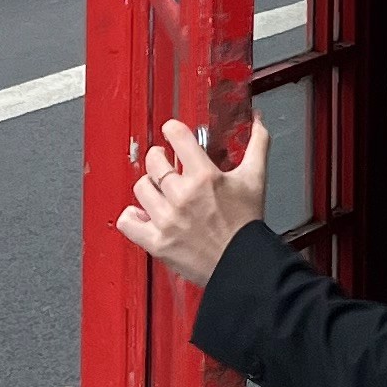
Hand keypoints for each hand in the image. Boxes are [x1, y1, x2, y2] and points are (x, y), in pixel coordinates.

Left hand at [117, 117, 268, 290]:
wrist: (242, 264)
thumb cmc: (246, 225)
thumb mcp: (255, 179)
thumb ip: (257, 145)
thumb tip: (258, 122)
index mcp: (204, 177)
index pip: (177, 136)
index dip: (172, 129)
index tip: (171, 132)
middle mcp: (182, 195)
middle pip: (154, 160)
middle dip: (160, 158)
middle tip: (166, 164)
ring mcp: (167, 219)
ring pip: (140, 187)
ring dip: (149, 186)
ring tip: (158, 190)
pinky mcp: (157, 242)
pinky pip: (128, 222)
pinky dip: (132, 216)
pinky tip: (144, 213)